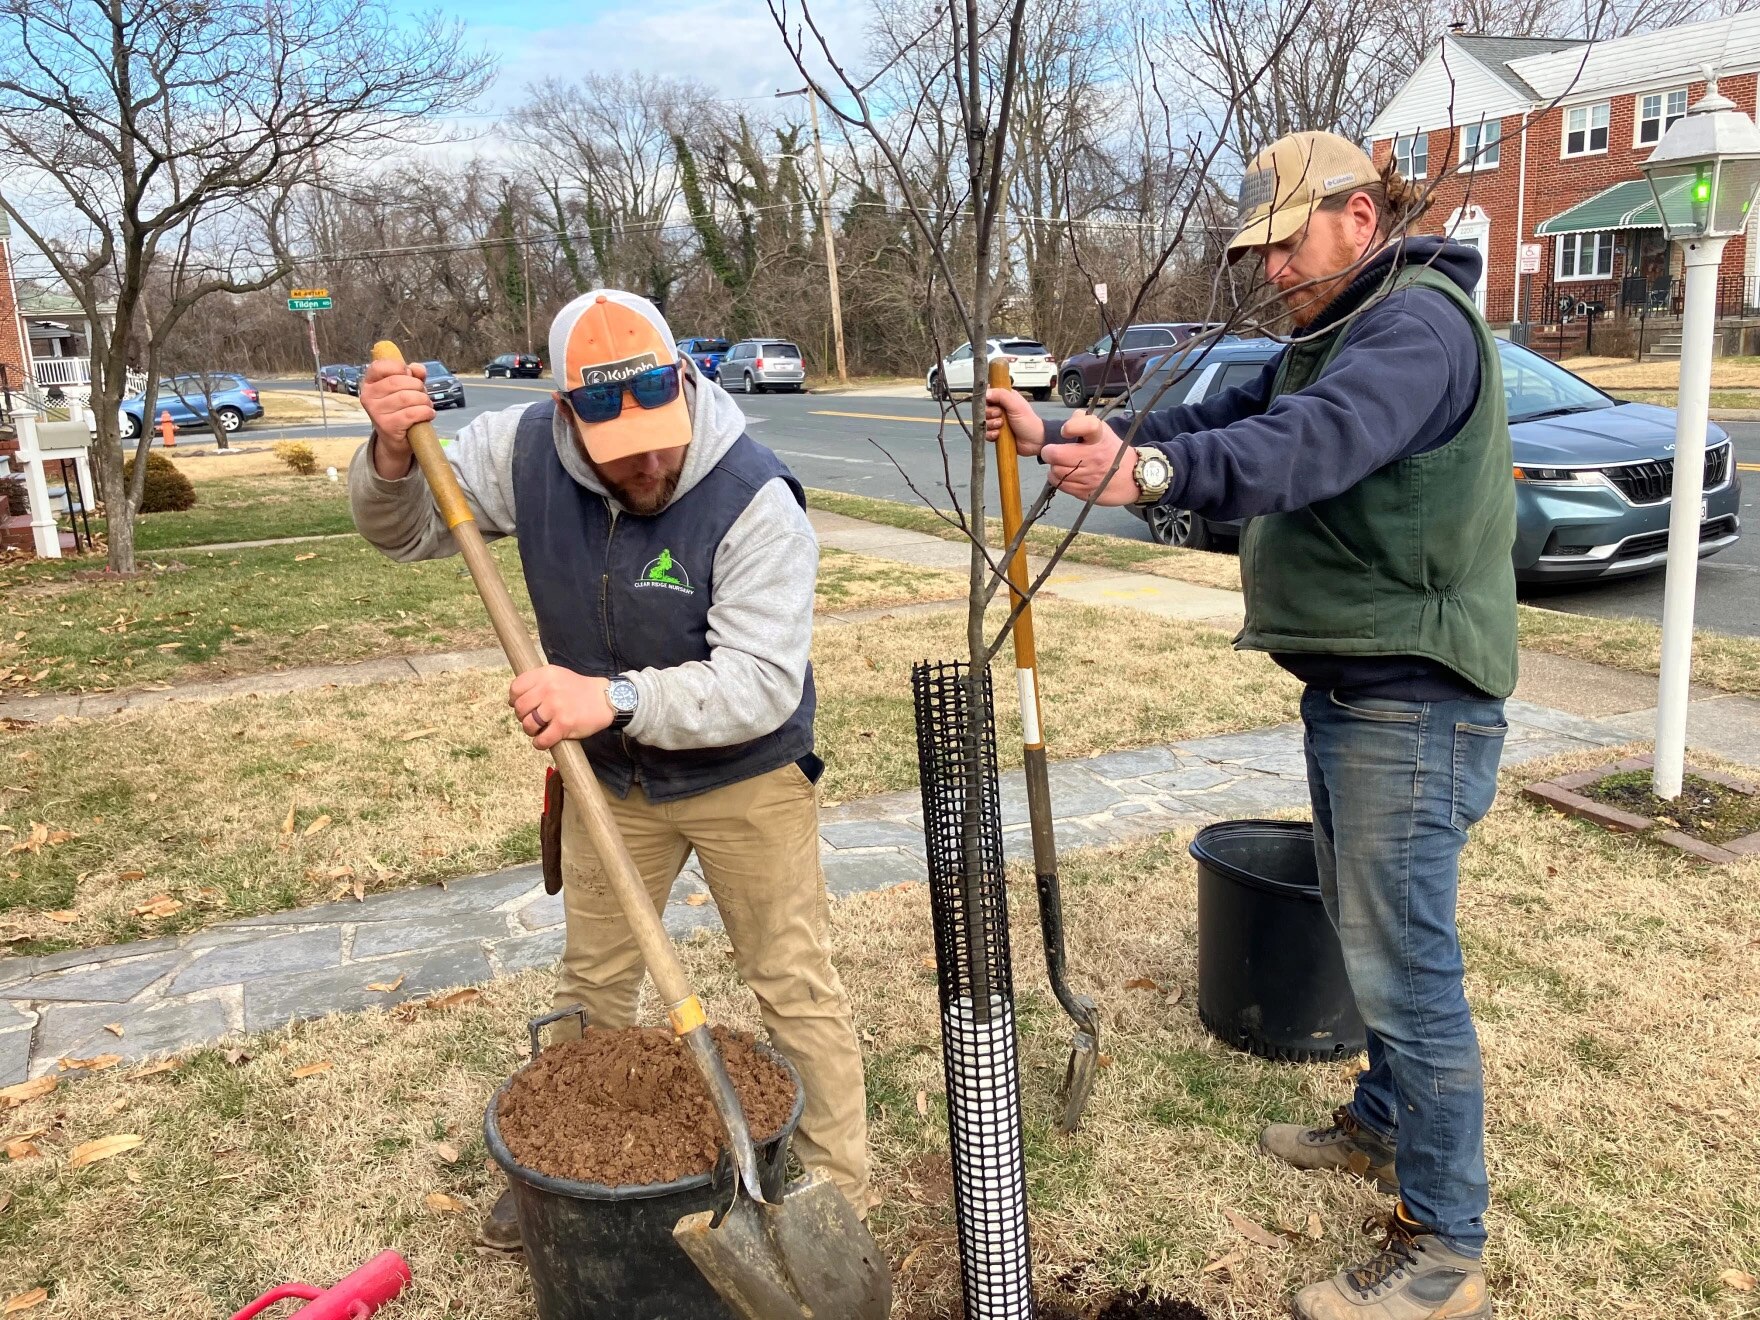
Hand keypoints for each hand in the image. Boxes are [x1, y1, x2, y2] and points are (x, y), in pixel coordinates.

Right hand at [360, 358, 434, 477]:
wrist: (395, 440)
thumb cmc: (400, 410)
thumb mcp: (406, 389)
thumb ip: (413, 375)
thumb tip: (418, 369)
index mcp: (369, 383)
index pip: (379, 366)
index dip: (399, 367)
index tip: (409, 374)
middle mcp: (368, 396)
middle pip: (398, 382)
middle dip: (417, 386)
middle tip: (423, 395)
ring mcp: (376, 412)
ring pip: (406, 397)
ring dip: (423, 400)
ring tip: (426, 406)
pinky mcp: (387, 426)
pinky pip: (411, 413)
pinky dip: (425, 412)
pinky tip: (428, 414)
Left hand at [509, 667, 614, 750]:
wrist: (605, 699)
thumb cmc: (579, 690)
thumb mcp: (557, 676)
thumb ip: (537, 683)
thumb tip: (513, 701)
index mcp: (545, 675)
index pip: (516, 688)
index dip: (515, 700)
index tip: (523, 706)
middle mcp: (549, 689)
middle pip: (520, 708)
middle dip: (523, 717)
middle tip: (534, 720)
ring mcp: (556, 707)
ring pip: (528, 725)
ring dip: (531, 731)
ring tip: (540, 730)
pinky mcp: (564, 724)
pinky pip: (542, 739)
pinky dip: (540, 743)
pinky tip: (545, 741)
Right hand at [983, 387, 1046, 454]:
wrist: (1034, 442)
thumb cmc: (1028, 422)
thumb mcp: (1016, 405)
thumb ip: (1001, 395)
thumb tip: (986, 392)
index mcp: (1005, 398)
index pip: (989, 394)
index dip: (987, 399)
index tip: (991, 403)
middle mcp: (1000, 409)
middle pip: (984, 409)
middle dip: (990, 414)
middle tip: (1000, 416)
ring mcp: (997, 421)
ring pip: (984, 421)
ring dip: (991, 425)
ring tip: (1001, 426)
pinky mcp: (996, 433)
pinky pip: (986, 433)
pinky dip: (991, 434)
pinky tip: (998, 435)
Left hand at [1042, 412, 1141, 505]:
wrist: (1132, 478)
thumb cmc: (1112, 450)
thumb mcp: (1103, 431)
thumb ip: (1084, 421)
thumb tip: (1066, 424)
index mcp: (1100, 437)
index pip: (1085, 425)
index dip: (1070, 427)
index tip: (1065, 431)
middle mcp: (1095, 456)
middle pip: (1056, 454)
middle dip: (1049, 452)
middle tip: (1052, 452)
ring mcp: (1090, 476)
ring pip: (1055, 471)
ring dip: (1054, 467)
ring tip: (1062, 464)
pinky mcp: (1085, 492)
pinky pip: (1060, 484)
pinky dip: (1058, 479)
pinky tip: (1066, 475)